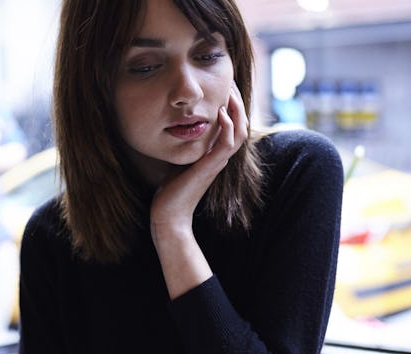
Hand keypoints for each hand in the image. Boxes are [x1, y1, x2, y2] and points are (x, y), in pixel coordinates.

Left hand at [150, 82, 248, 237]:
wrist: (168, 215)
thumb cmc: (170, 190)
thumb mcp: (179, 159)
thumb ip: (184, 144)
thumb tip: (177, 126)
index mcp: (215, 154)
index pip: (232, 124)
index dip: (232, 104)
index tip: (224, 84)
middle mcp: (220, 157)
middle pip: (241, 124)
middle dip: (238, 101)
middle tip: (231, 80)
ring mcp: (217, 163)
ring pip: (239, 131)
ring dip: (237, 110)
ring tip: (230, 91)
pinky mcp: (210, 168)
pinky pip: (227, 144)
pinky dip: (227, 126)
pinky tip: (220, 112)